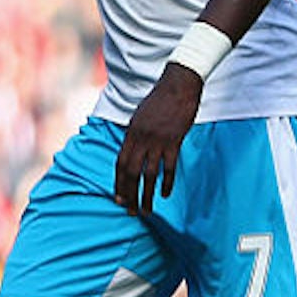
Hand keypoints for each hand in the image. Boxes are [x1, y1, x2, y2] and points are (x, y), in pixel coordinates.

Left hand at [115, 65, 202, 212]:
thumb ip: (135, 134)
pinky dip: (166, 183)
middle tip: (130, 211)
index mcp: (130, 133)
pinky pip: (169, 167)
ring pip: (148, 175)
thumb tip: (132, 150)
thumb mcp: (139, 116)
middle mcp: (141, 139)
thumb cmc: (160, 100)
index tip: (118, 198)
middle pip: (131, 172)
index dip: (118, 183)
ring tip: (146, 210)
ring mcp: (157, 141)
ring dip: (146, 195)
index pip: (120, 163)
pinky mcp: (174, 141)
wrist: (178, 85)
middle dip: (129, 194)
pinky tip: (165, 195)